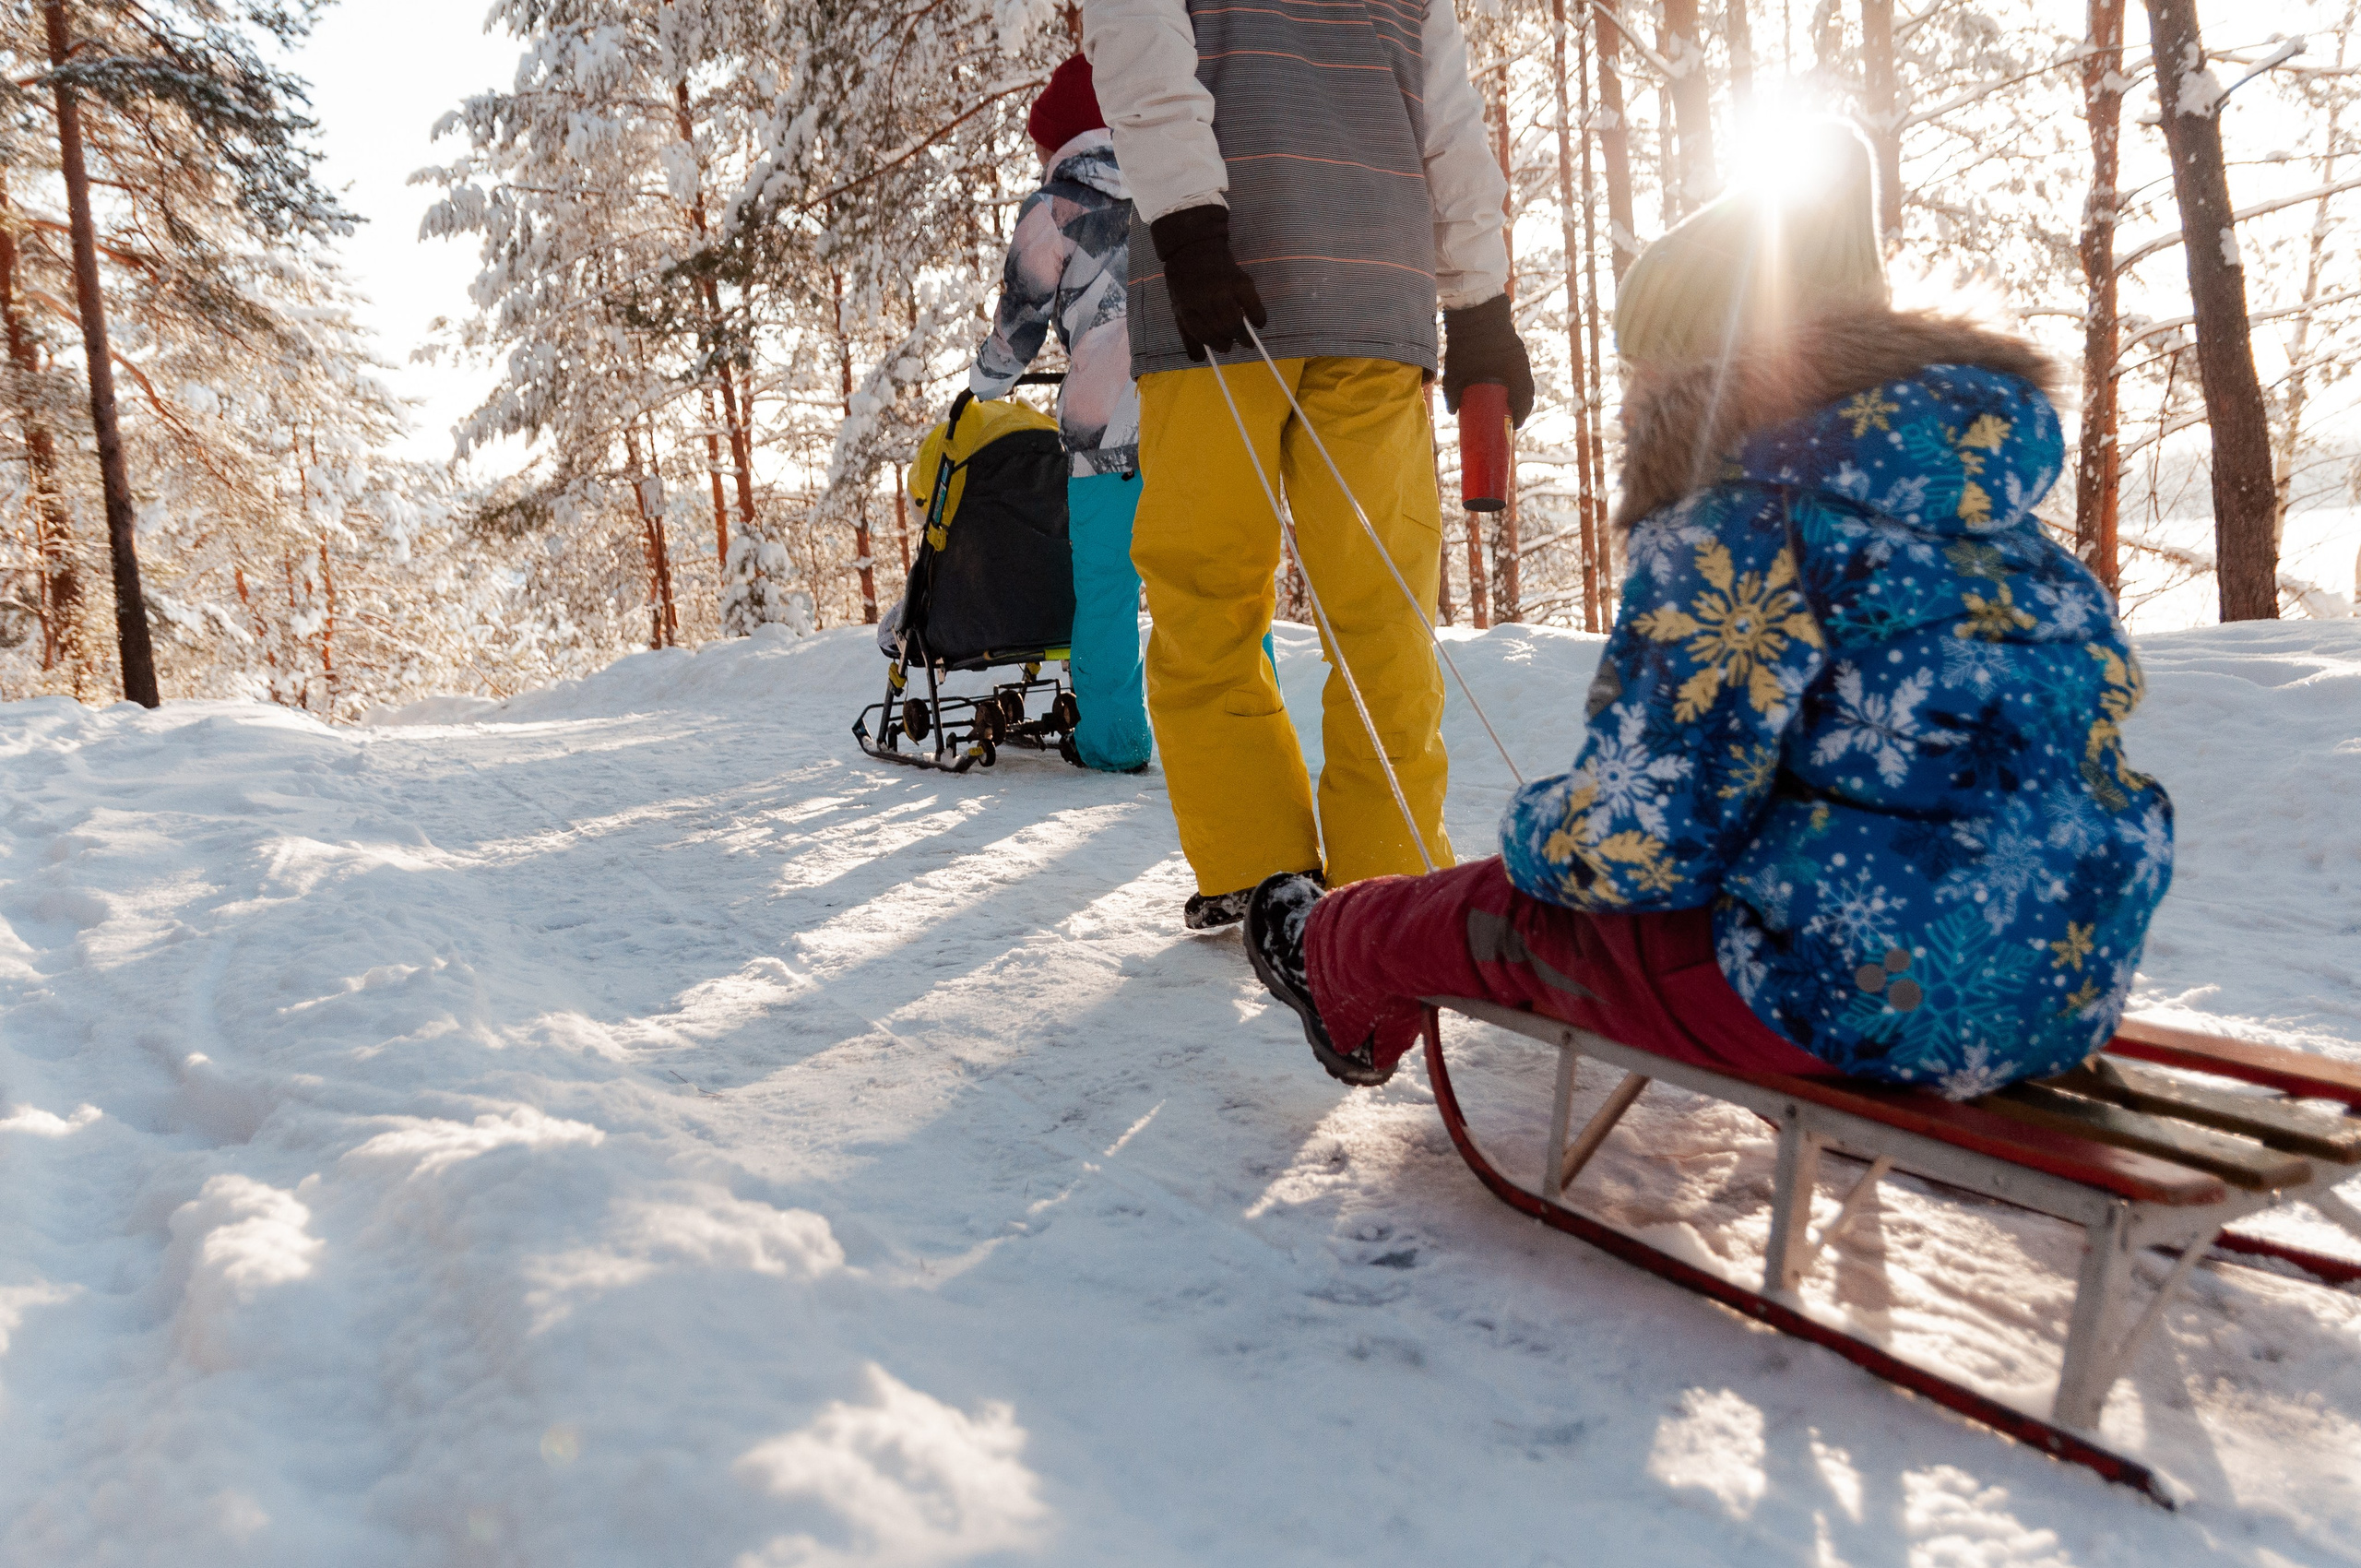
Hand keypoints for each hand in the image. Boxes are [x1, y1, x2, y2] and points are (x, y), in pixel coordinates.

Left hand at [1149, 205, 1267, 360]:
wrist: (1193, 245)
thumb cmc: (1185, 279)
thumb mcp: (1178, 305)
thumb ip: (1187, 332)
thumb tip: (1198, 360)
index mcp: (1185, 306)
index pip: (1201, 333)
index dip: (1215, 344)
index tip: (1225, 348)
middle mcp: (1203, 299)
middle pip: (1220, 328)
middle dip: (1230, 341)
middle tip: (1238, 344)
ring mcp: (1221, 289)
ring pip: (1234, 320)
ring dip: (1243, 334)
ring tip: (1248, 341)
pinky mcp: (1239, 280)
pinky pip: (1252, 303)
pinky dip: (1258, 316)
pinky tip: (1259, 323)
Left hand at [1441, 293, 1534, 427]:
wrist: (1474, 312)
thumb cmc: (1465, 342)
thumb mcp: (1456, 370)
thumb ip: (1452, 392)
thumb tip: (1453, 412)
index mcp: (1513, 372)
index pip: (1523, 399)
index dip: (1520, 415)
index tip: (1514, 426)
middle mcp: (1520, 365)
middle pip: (1527, 392)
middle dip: (1521, 408)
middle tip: (1511, 420)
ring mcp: (1519, 356)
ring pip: (1524, 381)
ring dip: (1519, 395)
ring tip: (1509, 407)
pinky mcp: (1513, 349)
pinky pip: (1519, 371)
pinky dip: (1516, 382)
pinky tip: (1507, 388)